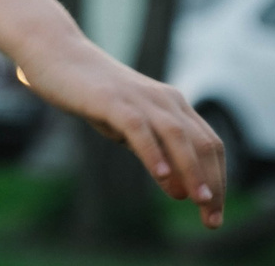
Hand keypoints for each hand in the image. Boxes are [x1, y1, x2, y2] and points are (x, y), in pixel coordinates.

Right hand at [17, 33, 226, 228]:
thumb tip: (180, 189)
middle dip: (212, 183)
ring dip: (192, 171)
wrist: (55, 53)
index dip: (218, 180)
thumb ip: (156, 151)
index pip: (210, 145)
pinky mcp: (111, 99)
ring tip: (197, 201)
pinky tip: (162, 177)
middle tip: (211, 221)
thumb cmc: (93, 94)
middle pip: (202, 143)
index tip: (213, 214)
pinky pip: (139, 128)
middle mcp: (164, 100)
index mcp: (172, 105)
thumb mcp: (129, 126)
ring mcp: (138, 98)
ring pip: (177, 135)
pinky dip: (154, 153)